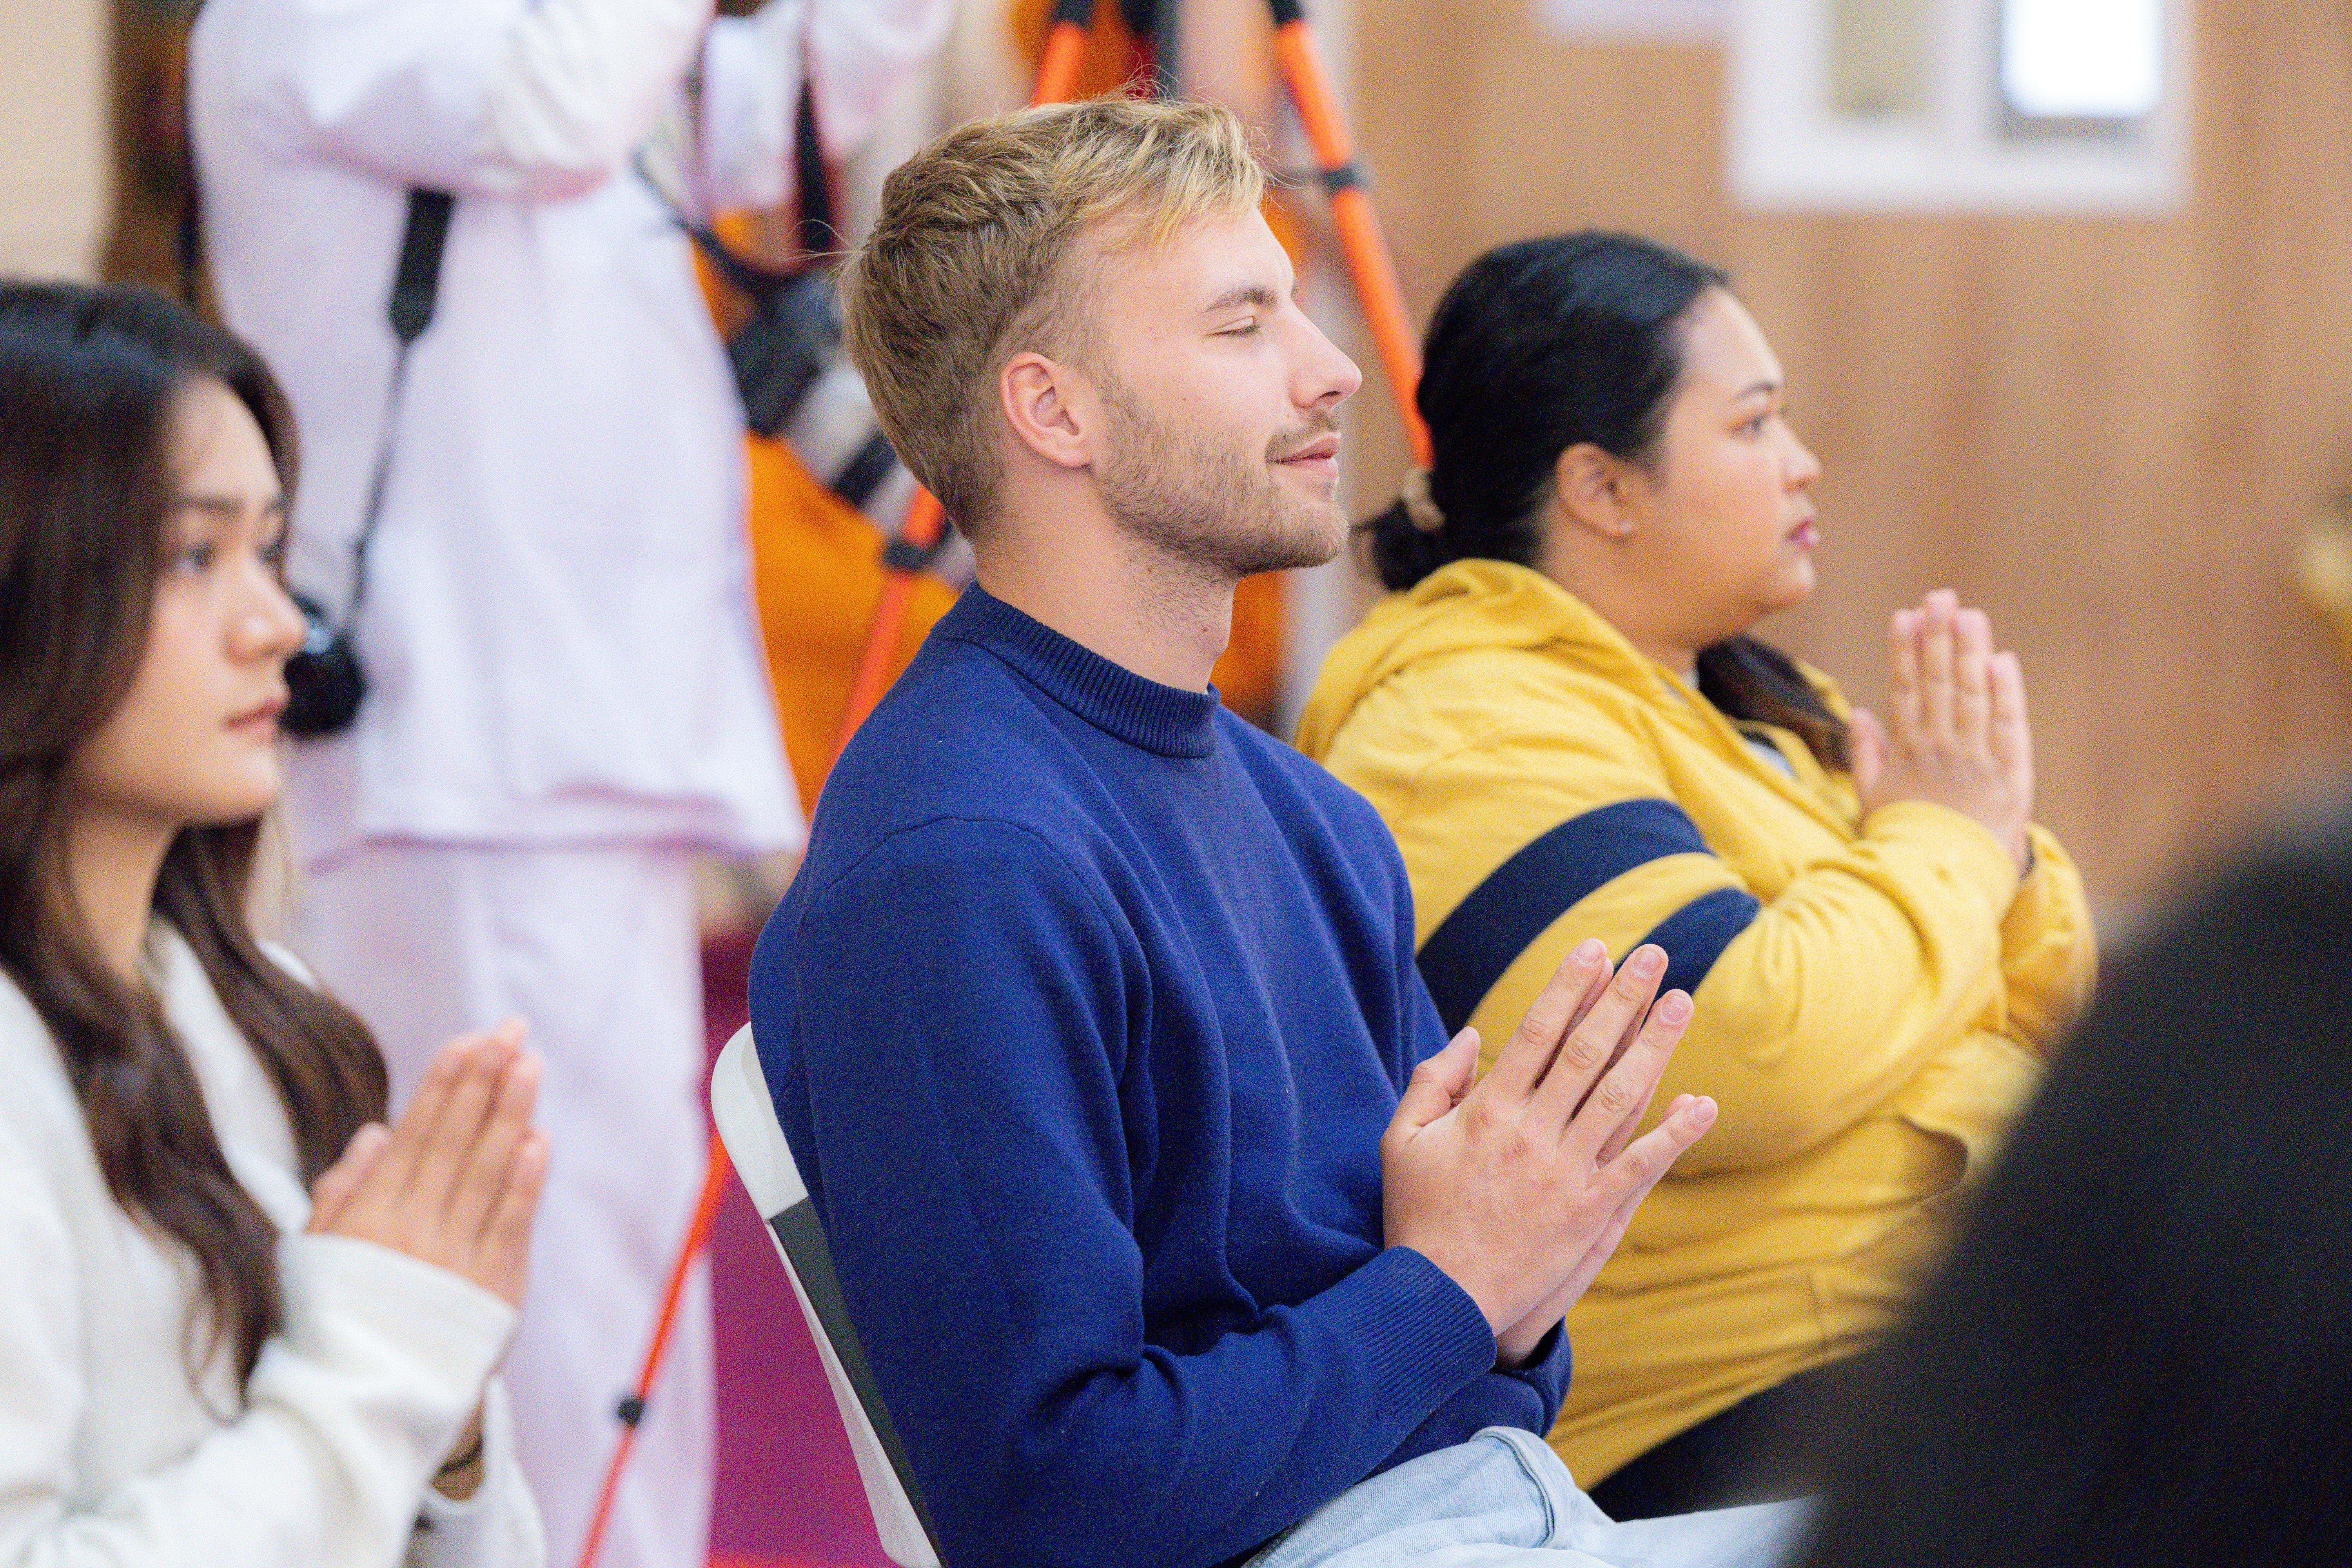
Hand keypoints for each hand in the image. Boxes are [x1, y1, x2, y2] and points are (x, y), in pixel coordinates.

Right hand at [307, 1020, 548, 1312]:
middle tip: (511, 1031)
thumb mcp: (315, 1254)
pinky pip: (512, 1225)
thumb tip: (380, 1131)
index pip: (417, 1134)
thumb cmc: (335, 1319)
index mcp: (372, 1216)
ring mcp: (458, 1259)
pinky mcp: (493, 1289)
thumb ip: (343, 1190)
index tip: (470, 1039)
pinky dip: (526, 1181)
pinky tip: (538, 1139)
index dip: (445, 1083)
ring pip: (490, 1172)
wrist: (363, 1403)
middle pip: (459, 1141)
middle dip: (485, 1080)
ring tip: (530, 1065)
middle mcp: (417, 1230)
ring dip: (512, 1113)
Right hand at [1380, 940, 1716, 1359]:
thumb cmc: (1417, 1215)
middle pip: (1586, 1051)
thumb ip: (1432, 1082)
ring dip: (1654, 1045)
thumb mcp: (1401, 1141)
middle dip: (1622, 998)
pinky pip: (1639, 1166)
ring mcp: (1565, 1173)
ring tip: (1681, 1001)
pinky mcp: (1589, 1213)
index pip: (1536, 1032)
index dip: (1568, 987)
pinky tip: (1702, 1104)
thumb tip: (1472, 1034)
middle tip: (1653, 954)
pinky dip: (1673, 1135)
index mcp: (1487, 1111)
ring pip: (1619, 1096)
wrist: (1439, 1299)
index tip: (1595, 950)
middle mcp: (1531, 1133)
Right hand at [1851, 589, 2034, 870]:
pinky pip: (2008, 726)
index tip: (1906, 616)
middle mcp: (1940, 749)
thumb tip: (1861, 712)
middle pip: (1939, 683)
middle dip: (1939, 637)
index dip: (1906, 651)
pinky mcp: (2010, 775)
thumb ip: (1865, 754)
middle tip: (1940, 597)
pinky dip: (2006, 693)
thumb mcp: (1872, 800)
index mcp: (1906, 752)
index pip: (1906, 690)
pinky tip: (2001, 661)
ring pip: (1972, 695)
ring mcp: (1975, 760)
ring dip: (1970, 651)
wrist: (1944, 884)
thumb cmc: (1904, 842)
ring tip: (1968, 614)